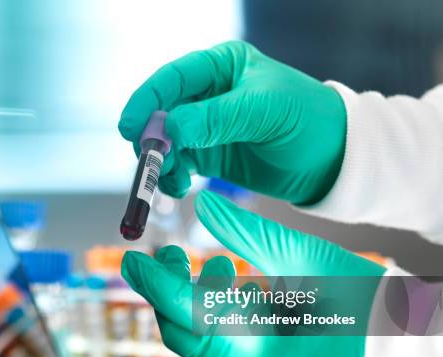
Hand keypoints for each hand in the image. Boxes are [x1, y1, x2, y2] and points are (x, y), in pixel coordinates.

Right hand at [118, 41, 345, 204]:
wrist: (332, 159)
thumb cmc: (306, 119)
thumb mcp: (262, 111)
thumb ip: (215, 119)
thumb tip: (168, 128)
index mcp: (222, 67)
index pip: (174, 79)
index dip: (147, 101)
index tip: (129, 126)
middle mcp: (209, 94)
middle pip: (163, 112)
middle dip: (151, 137)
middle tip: (147, 161)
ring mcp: (207, 126)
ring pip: (166, 141)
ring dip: (160, 161)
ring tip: (170, 178)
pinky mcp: (210, 155)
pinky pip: (179, 164)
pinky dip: (172, 176)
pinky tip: (179, 186)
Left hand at [121, 191, 384, 356]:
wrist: (407, 347)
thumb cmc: (366, 303)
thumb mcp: (304, 258)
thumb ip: (246, 233)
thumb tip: (207, 204)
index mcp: (259, 355)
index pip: (186, 315)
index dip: (155, 283)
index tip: (132, 258)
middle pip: (189, 337)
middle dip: (174, 293)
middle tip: (171, 254)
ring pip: (208, 346)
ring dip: (203, 304)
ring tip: (216, 266)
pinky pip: (231, 354)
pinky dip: (225, 322)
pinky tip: (237, 291)